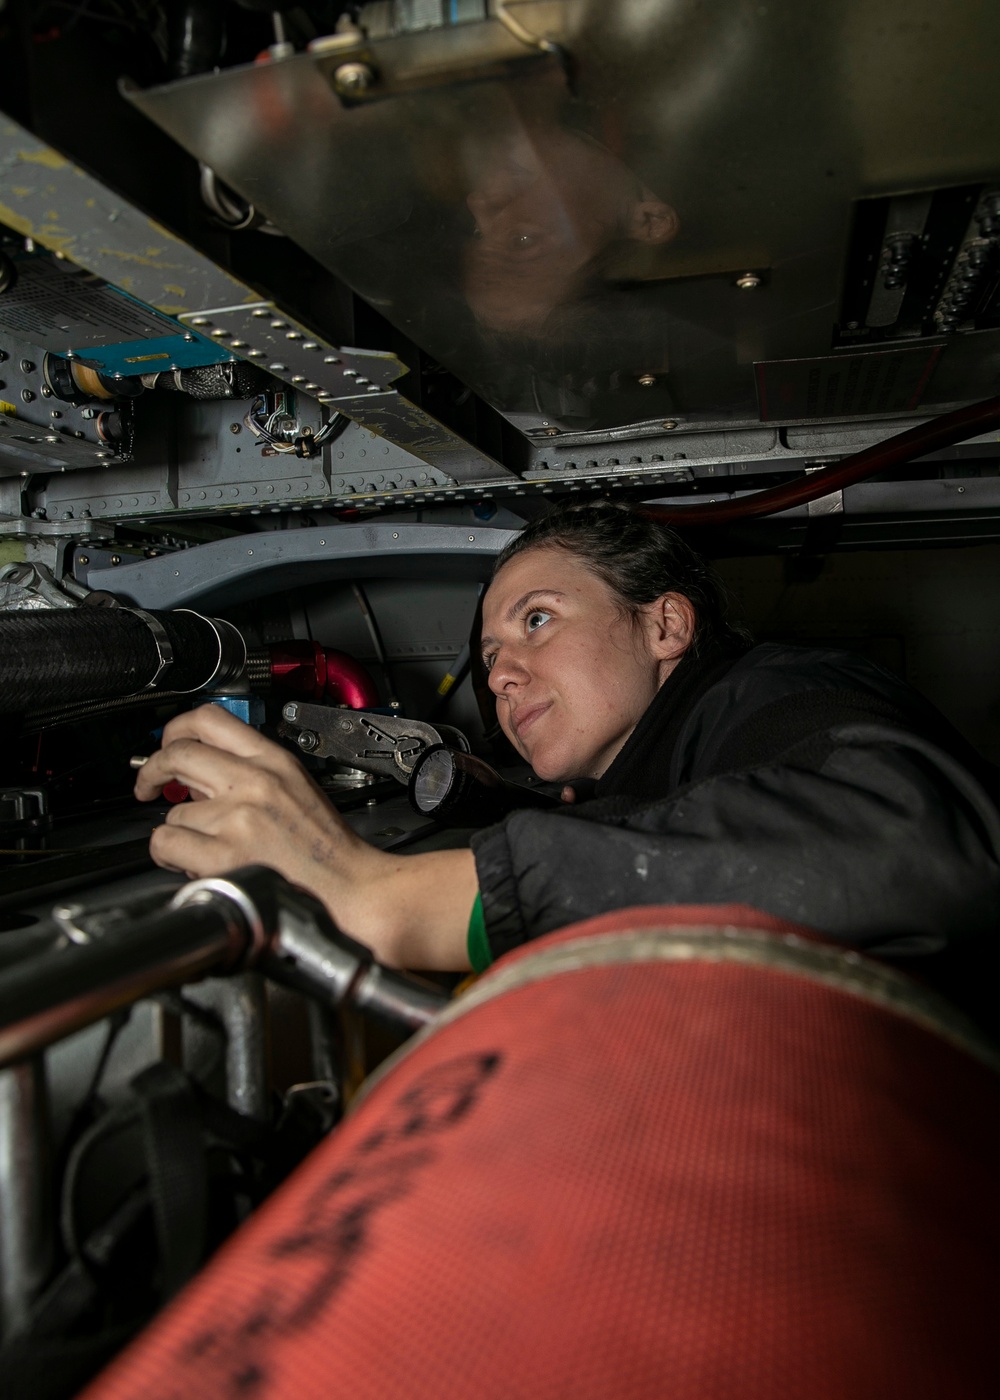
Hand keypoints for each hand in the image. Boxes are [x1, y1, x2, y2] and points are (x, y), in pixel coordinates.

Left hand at [134, 704, 477, 970]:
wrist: (351, 892)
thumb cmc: (327, 852)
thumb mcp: (297, 790)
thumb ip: (251, 775)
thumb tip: (199, 778)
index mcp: (275, 762)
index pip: (211, 720)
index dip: (176, 728)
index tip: (167, 743)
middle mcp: (255, 782)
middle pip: (178, 753)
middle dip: (152, 770)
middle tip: (149, 786)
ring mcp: (238, 817)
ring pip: (172, 812)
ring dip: (179, 832)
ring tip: (204, 848)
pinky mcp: (224, 854)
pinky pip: (166, 843)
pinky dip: (172, 856)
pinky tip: (194, 863)